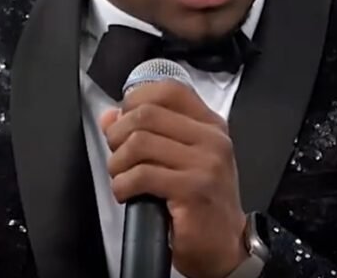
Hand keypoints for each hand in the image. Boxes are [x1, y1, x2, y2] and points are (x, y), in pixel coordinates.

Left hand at [100, 81, 247, 277]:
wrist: (225, 246)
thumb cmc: (202, 203)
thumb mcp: (182, 160)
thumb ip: (150, 132)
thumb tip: (110, 116)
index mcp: (210, 125)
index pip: (169, 90)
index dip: (136, 99)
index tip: (124, 120)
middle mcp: (211, 139)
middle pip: (147, 114)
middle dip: (118, 134)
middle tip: (117, 155)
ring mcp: (204, 164)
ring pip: (139, 143)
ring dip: (118, 163)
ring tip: (121, 177)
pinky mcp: (192, 189)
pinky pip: (141, 175)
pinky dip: (122, 185)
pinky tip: (127, 194)